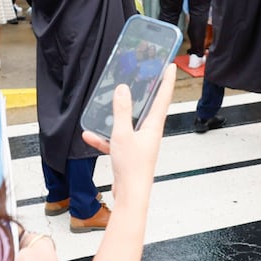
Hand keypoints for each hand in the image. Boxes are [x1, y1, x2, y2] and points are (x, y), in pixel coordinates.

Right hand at [83, 64, 174, 205]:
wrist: (130, 195)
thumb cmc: (132, 167)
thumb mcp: (123, 134)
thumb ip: (122, 111)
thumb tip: (123, 89)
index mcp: (153, 126)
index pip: (163, 97)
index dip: (167, 80)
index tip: (171, 66)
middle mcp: (149, 132)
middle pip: (148, 107)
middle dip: (145, 92)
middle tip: (143, 75)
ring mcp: (139, 143)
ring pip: (129, 122)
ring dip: (118, 114)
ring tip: (110, 100)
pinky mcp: (129, 153)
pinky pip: (115, 139)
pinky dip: (103, 137)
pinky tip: (89, 134)